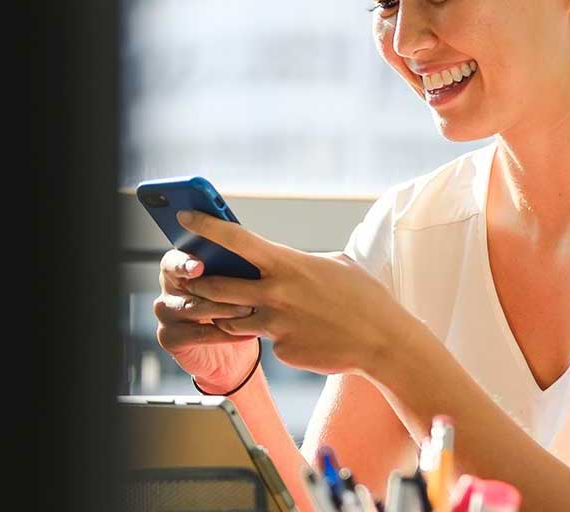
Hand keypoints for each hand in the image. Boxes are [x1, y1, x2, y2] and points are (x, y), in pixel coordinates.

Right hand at [154, 247, 262, 392]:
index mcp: (176, 267)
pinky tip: (249, 333)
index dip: (184, 263)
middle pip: (185, 285)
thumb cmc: (231, 306)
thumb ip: (230, 272)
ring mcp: (164, 314)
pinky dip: (228, 334)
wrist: (227, 352)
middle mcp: (166, 288)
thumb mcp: (233, 285)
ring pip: (196, 308)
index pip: (173, 261)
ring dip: (226, 309)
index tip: (199, 267)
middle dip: (213, 288)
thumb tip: (245, 261)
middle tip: (239, 290)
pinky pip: (201, 334)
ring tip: (250, 310)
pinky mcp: (168, 337)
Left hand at [178, 210, 405, 375]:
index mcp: (287, 264)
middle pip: (217, 287)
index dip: (206, 226)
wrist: (384, 342)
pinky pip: (266, 342)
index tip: (185, 218)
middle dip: (197, 283)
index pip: (236, 239)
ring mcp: (276, 326)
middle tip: (189, 280)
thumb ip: (300, 261)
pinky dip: (272, 337)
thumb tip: (282, 259)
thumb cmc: (364, 298)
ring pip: (232, 321)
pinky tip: (297, 335)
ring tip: (228, 310)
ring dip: (226, 315)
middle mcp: (275, 294)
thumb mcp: (335, 263)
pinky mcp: (282, 351)